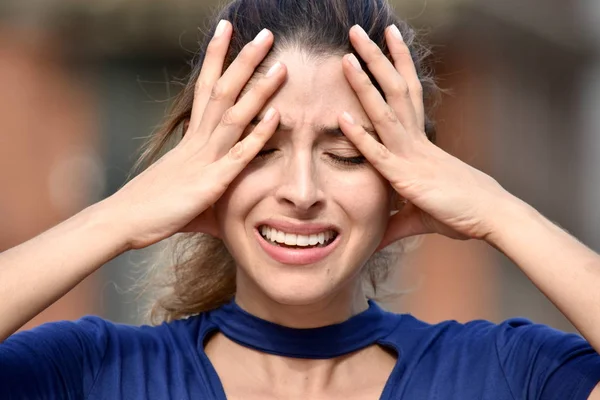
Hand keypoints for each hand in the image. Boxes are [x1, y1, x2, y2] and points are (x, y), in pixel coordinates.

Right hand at [103, 22, 286, 249]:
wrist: (121, 222)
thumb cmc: (150, 208)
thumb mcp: (183, 189)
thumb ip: (206, 185)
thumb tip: (219, 195)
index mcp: (190, 138)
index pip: (205, 87)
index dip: (217, 57)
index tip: (226, 30)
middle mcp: (197, 140)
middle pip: (223, 90)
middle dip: (244, 59)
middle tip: (265, 33)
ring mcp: (204, 158)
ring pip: (234, 114)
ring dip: (258, 88)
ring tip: (280, 63)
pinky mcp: (210, 182)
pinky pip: (238, 154)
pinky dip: (257, 135)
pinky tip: (274, 115)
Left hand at [338, 24, 513, 249]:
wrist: (493, 217)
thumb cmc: (462, 211)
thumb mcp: (419, 215)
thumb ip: (394, 222)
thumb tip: (376, 238)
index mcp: (420, 141)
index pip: (405, 92)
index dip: (395, 64)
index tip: (384, 41)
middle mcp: (416, 140)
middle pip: (394, 88)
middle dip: (375, 58)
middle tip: (357, 31)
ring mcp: (412, 155)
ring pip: (385, 111)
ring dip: (365, 82)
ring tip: (348, 53)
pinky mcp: (408, 177)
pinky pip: (380, 154)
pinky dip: (361, 136)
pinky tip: (342, 117)